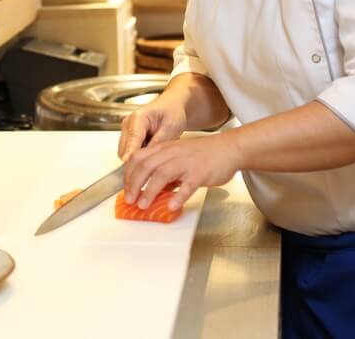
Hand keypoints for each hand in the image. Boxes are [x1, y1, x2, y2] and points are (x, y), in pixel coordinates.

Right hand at [118, 99, 187, 160]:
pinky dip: (138, 158)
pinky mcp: (128, 139)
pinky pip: (129, 153)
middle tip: (150, 172)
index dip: (132, 154)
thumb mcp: (170, 127)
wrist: (171, 108)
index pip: (133, 139)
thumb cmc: (172, 113)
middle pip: (125, 149)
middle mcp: (128, 123)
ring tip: (153, 163)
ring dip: (136, 160)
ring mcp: (126, 131)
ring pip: (125, 153)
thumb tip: (148, 157)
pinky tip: (150, 159)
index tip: (132, 166)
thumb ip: (158, 141)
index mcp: (138, 117)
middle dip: (135, 161)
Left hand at [123, 133, 242, 211]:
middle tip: (129, 200)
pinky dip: (178, 196)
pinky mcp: (200, 173)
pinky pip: (187, 185)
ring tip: (143, 205)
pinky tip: (171, 206)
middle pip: (146, 166)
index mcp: (164, 148)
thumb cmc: (204, 154)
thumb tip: (151, 189)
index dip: (128, 174)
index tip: (126, 189)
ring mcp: (186, 162)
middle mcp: (172, 153)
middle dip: (133, 184)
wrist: (228, 148)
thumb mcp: (178, 158)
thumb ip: (164, 171)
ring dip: (149, 191)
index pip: (138, 157)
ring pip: (162, 174)